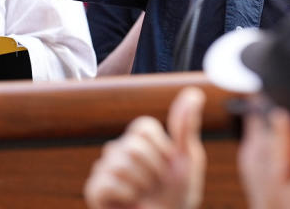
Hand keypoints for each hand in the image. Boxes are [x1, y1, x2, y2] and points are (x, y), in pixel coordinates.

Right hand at [84, 87, 205, 208]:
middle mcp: (118, 149)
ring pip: (119, 164)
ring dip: (142, 184)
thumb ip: (186, 126)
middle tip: (157, 183)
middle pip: (133, 146)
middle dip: (154, 169)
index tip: (168, 163)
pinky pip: (106, 184)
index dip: (162, 148)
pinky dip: (126, 195)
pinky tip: (131, 201)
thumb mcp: (188, 158)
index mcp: (139, 138)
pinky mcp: (94, 189)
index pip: (143, 126)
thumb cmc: (178, 193)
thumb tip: (194, 92)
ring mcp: (104, 169)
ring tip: (145, 193)